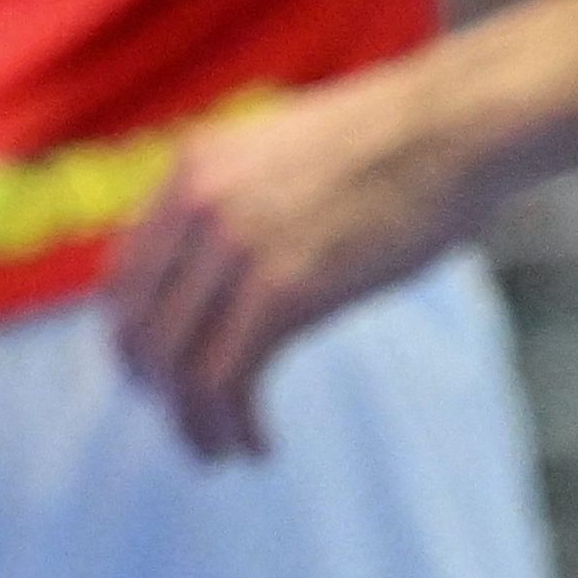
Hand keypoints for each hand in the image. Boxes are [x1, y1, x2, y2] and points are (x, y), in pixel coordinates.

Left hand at [101, 55, 499, 459]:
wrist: (453, 128)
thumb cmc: (393, 141)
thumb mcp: (283, 151)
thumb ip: (238, 197)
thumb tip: (222, 261)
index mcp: (192, 168)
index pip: (125, 274)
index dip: (134, 339)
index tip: (158, 378)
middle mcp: (197, 204)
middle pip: (142, 326)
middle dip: (159, 391)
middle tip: (189, 425)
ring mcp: (236, 247)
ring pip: (178, 364)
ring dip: (194, 423)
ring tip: (220, 450)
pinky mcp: (284, 290)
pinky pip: (228, 379)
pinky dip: (235, 425)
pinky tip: (259, 444)